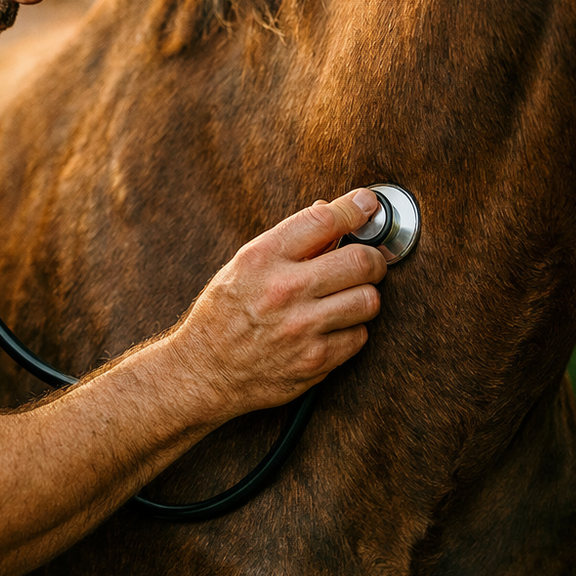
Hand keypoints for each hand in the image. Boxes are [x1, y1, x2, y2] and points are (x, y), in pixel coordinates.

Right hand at [169, 189, 386, 420]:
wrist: (204, 370)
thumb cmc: (223, 313)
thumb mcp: (243, 265)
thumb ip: (288, 240)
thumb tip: (330, 211)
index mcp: (262, 258)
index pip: (323, 221)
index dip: (354, 208)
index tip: (366, 205)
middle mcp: (283, 289)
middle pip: (360, 261)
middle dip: (372, 259)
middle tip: (367, 262)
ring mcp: (301, 327)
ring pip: (368, 300)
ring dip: (363, 296)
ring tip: (347, 298)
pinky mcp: (315, 360)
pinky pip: (359, 336)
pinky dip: (351, 330)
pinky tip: (332, 327)